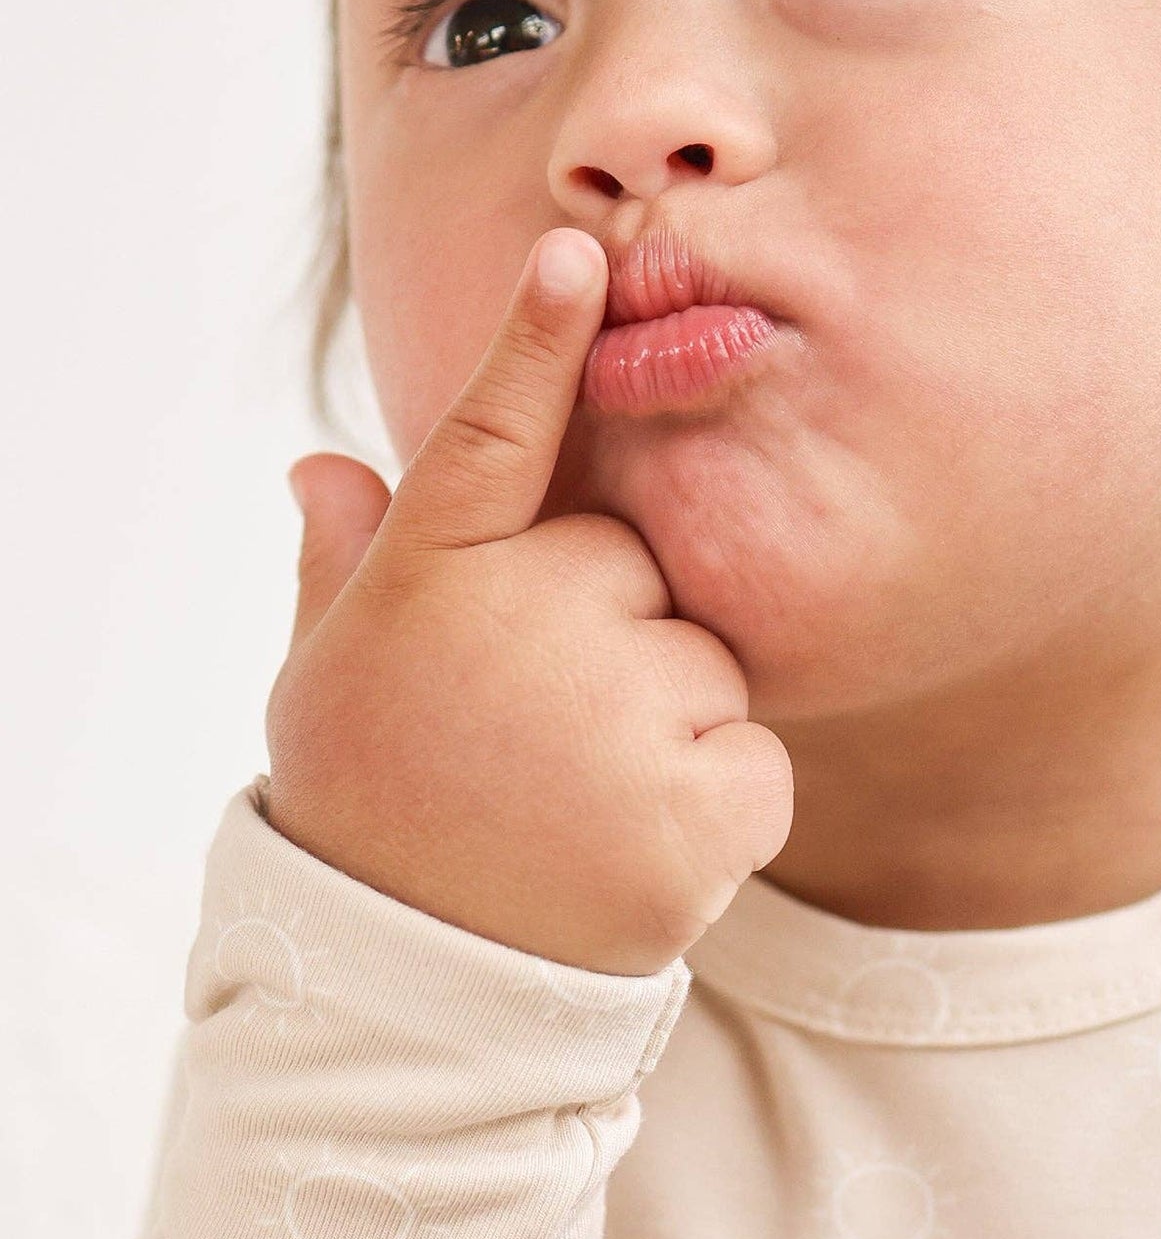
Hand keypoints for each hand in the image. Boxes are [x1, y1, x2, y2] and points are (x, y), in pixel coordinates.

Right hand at [264, 228, 793, 975]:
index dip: (533, 339)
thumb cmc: (380, 812)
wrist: (418, 988)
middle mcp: (525, 623)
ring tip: (577, 810)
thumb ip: (345, 571)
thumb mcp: (335, 684)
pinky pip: (758, 762)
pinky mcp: (699, 801)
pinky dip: (723, 808)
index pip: (491, 433)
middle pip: (639, 571)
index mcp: (433, 581)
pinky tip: (640, 856)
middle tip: (537, 740)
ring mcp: (615, 710)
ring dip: (669, 733)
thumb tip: (324, 468)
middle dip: (616, 641)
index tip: (579, 251)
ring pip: (706, 670)